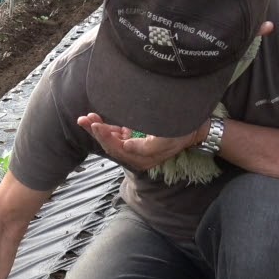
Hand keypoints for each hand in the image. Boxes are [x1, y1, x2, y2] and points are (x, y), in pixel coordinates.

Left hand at [77, 113, 203, 171]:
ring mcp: (135, 148)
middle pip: (110, 146)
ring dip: (99, 129)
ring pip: (112, 140)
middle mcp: (135, 157)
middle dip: (96, 132)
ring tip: (88, 118)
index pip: (117, 149)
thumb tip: (125, 146)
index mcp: (142, 160)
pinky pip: (117, 136)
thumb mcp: (166, 139)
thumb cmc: (182, 131)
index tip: (95, 124)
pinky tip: (100, 121)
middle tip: (83, 119)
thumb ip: (145, 147)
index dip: (105, 137)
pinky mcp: (136, 140)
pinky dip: (108, 128)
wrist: (195, 129)